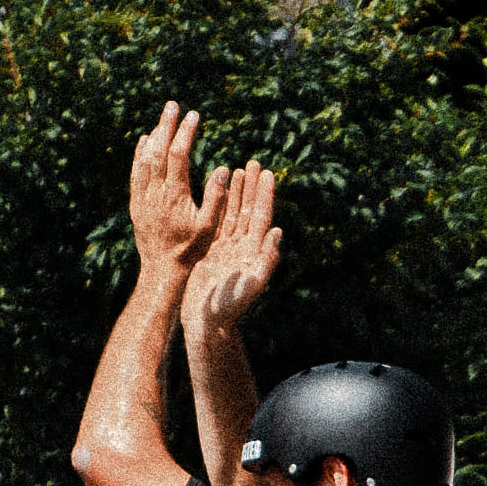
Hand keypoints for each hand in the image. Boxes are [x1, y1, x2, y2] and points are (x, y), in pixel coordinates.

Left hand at [127, 104, 213, 271]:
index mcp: (175, 194)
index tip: (194, 116)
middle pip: (159, 149)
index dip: (186, 132)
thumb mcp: (210, 227)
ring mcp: (143, 196)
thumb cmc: (191, 250)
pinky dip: (140, 154)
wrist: (162, 269)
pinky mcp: (136, 203)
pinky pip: (135, 172)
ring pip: (145, 158)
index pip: (179, 154)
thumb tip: (221, 170)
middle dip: (166, 125)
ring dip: (154, 136)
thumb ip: (216, 198)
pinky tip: (145, 141)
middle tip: (173, 105)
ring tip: (163, 119)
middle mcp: (155, 191)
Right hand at [191, 165, 282, 329]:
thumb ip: (267, 259)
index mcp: (253, 252)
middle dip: (252, 187)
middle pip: (249, 210)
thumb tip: (278, 231)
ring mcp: (227, 249)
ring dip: (236, 193)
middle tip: (254, 162)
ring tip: (238, 170)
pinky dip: (218, 207)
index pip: (261, 217)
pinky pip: (216, 223)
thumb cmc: (231, 309)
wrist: (208, 324)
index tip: (268, 173)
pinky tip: (217, 192)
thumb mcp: (252, 284)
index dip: (265, 195)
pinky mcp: (211, 253)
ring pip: (233, 214)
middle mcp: (242, 248)